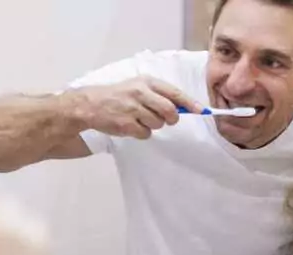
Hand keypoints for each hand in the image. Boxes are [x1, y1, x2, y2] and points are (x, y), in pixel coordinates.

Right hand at [66, 75, 202, 139]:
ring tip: (138, 118)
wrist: (90, 105)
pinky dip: (141, 133)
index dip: (190, 103)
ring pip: (158, 124)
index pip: (174, 93)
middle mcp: (141, 93)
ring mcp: (133, 109)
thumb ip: (159, 95)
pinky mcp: (126, 124)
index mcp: (146, 82)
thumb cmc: (118, 96)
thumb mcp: (137, 87)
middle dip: (171, 118)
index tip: (202, 111)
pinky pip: (146, 134)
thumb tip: (183, 108)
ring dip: (152, 125)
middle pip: (170, 111)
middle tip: (164, 119)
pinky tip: (130, 125)